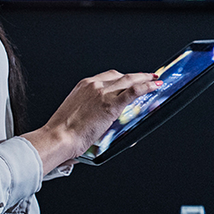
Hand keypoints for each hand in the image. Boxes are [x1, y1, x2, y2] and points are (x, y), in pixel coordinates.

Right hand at [22, 70, 160, 174]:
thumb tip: (100, 119)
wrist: (59, 137)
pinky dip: (146, 87)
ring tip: (155, 80)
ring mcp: (103, 93)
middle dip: (136, 76)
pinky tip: (154, 86)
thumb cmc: (62, 132)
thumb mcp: (75, 113)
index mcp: (84, 85)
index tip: (129, 79)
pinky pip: (133, 91)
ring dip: (144, 79)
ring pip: (129, 80)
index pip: (109, 76)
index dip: (122, 77)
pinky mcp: (111, 104)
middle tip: (146, 76)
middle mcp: (94, 85)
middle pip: (120, 76)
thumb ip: (90, 111)